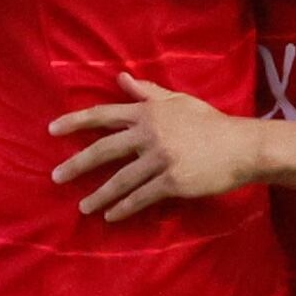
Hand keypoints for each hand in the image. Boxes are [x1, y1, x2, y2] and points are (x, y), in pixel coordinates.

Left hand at [48, 75, 268, 219]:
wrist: (243, 146)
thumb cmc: (211, 123)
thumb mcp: (179, 101)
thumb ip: (147, 92)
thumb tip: (121, 78)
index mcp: (148, 112)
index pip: (103, 115)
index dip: (75, 122)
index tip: (52, 130)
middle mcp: (149, 134)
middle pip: (104, 150)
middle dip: (76, 164)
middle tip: (55, 177)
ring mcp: (161, 158)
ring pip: (120, 180)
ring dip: (99, 196)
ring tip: (83, 207)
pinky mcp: (173, 181)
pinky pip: (141, 197)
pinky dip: (124, 208)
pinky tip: (110, 217)